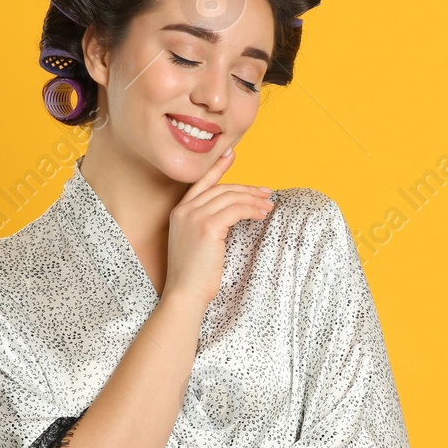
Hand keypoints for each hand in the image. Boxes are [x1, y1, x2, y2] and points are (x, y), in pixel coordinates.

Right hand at [163, 145, 274, 306]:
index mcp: (178, 212)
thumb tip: (233, 212)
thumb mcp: (195, 243)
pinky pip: (236, 210)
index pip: (201, 183)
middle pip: (221, 188)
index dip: (218, 168)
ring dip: (254, 200)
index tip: (231, 154)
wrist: (185, 293)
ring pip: (231, 197)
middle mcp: (184, 210)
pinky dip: (252, 210)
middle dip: (247, 188)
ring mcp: (194, 217)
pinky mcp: (208, 227)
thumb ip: (206, 224)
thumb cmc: (194, 275)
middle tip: (266, 192)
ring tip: (269, 206)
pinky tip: (261, 215)